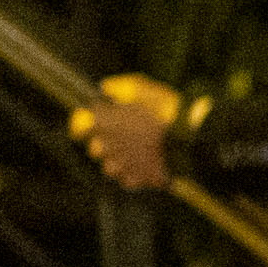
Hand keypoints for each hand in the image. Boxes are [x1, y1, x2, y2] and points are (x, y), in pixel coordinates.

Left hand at [74, 74, 183, 191]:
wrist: (187, 135)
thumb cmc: (163, 108)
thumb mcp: (140, 87)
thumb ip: (117, 87)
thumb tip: (103, 88)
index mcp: (103, 122)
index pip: (79, 126)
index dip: (88, 124)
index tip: (96, 120)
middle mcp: (106, 145)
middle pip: (95, 149)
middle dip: (106, 142)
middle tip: (122, 135)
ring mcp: (120, 164)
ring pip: (109, 167)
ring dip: (118, 160)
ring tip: (135, 153)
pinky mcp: (136, 179)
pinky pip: (127, 179)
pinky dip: (134, 174)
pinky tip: (145, 165)